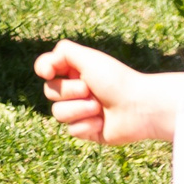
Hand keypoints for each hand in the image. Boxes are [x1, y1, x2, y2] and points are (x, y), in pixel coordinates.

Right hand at [36, 40, 179, 144]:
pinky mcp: (87, 131)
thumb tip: (43, 69)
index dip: (44, 69)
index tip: (48, 72)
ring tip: (98, 108)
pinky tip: (102, 123)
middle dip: (68, 91)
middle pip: (49, 91)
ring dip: (78, 109)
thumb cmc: (115, 80)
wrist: (139, 108)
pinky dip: (87, 125)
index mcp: (75, 72)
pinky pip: (72, 130)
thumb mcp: (88, 58)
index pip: (47, 69)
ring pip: (57, 113)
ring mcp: (80, 112)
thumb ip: (62, 52)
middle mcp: (76, 91)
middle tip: (90, 90)